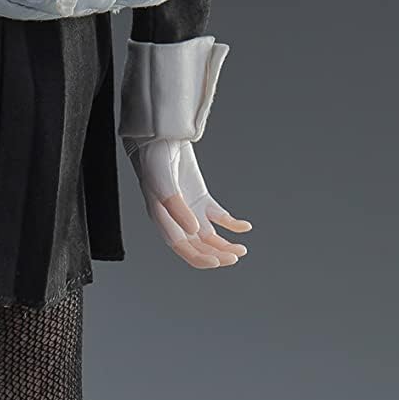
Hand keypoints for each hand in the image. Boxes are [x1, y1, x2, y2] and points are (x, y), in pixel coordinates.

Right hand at [122, 134, 251, 269]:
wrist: (161, 137)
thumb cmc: (154, 159)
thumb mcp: (163, 183)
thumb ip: (177, 209)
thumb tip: (194, 232)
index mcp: (163, 219)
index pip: (182, 246)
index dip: (198, 258)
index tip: (217, 262)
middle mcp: (177, 218)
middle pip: (198, 245)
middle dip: (216, 255)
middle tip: (235, 257)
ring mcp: (191, 210)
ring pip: (210, 236)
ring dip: (225, 245)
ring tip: (242, 250)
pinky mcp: (203, 199)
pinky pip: (219, 217)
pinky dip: (232, 224)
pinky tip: (244, 227)